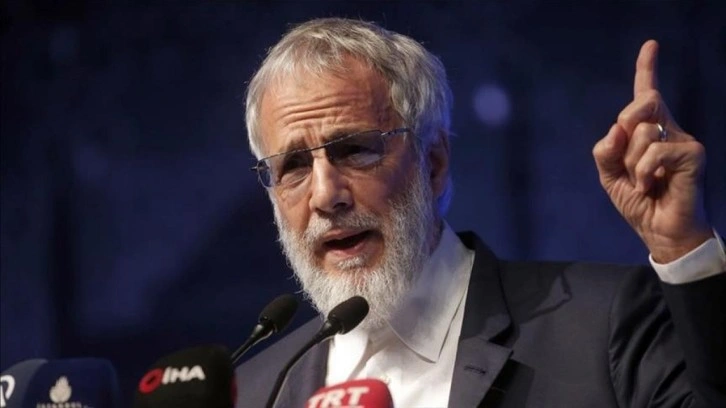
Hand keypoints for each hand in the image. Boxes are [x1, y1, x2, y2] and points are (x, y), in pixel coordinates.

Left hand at [592, 40, 711, 262]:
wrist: (660, 231)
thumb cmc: (640, 203)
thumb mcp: (610, 177)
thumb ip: (605, 152)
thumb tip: (616, 128)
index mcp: (648, 132)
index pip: (647, 95)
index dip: (647, 69)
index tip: (650, 45)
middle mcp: (668, 130)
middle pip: (642, 102)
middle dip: (625, 125)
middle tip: (627, 160)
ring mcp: (683, 140)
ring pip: (642, 132)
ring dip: (631, 163)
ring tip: (643, 181)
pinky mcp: (693, 154)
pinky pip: (655, 151)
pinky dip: (643, 172)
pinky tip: (651, 186)